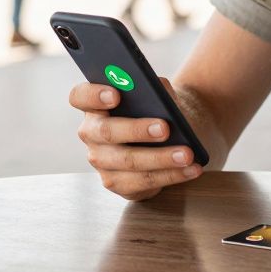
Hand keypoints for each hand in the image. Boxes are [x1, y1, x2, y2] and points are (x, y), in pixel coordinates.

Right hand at [69, 77, 203, 200]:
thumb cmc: (159, 109)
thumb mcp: (158, 93)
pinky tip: (190, 169)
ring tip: (187, 154)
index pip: (80, 96)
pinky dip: (171, 175)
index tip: (116, 94)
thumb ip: (154, 88)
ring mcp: (101, 161)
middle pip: (105, 131)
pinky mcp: (117, 183)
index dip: (93, 95)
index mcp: (94, 105)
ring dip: (160, 158)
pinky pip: (143, 182)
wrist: (173, 134)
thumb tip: (157, 91)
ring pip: (128, 161)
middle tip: (164, 128)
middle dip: (136, 130)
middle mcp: (91, 133)